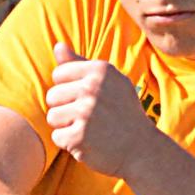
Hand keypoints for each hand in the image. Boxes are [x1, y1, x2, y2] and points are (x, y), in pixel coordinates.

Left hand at [46, 42, 156, 177]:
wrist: (142, 150)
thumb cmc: (122, 113)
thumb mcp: (109, 82)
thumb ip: (80, 63)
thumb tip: (58, 45)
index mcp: (100, 69)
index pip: (58, 74)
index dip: (69, 89)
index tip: (88, 99)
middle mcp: (92, 88)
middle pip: (52, 96)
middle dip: (65, 109)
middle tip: (89, 118)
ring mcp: (85, 112)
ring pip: (52, 117)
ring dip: (66, 126)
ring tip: (89, 129)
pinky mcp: (79, 137)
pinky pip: (57, 137)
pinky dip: (69, 144)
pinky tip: (89, 143)